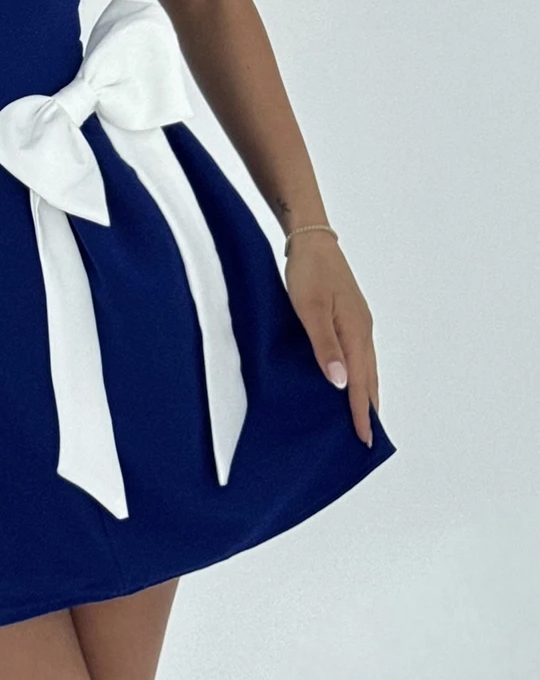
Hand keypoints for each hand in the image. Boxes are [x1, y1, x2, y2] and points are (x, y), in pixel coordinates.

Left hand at [283, 234, 380, 446]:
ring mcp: (358, 322)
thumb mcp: (310, 309)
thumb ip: (324, 346)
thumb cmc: (307, 272)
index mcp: (355, 332)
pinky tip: (348, 380)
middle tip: (368, 439)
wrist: (312, 240)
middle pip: (370, 378)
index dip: (361, 412)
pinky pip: (359, 354)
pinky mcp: (350, 316)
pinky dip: (359, 374)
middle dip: (369, 409)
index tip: (365, 439)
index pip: (360, 382)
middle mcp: (362, 330)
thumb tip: (340, 383)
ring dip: (365, 393)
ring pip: (367, 367)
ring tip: (363, 418)